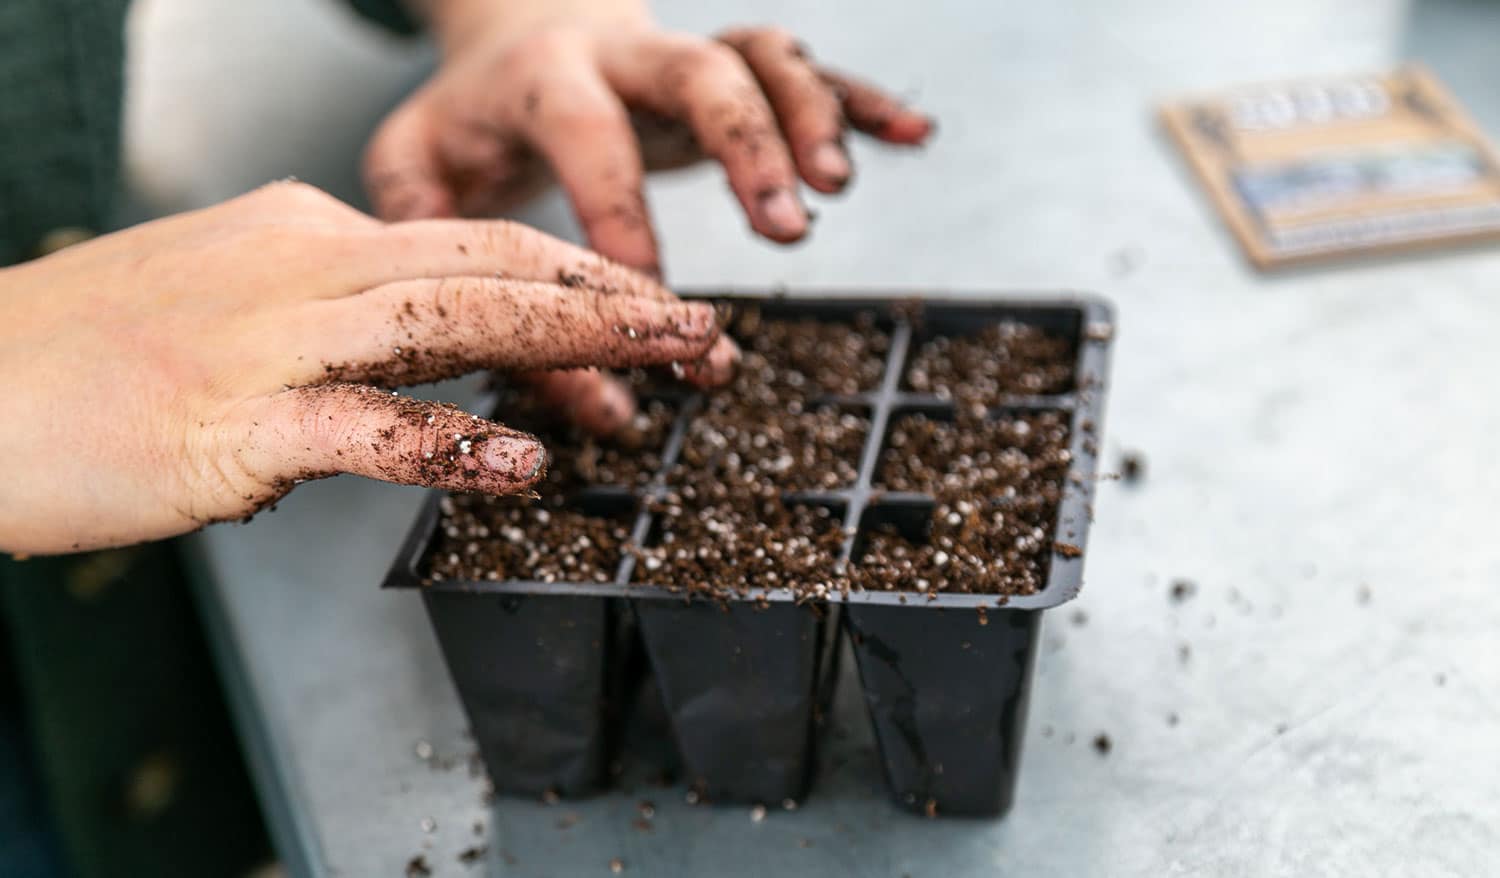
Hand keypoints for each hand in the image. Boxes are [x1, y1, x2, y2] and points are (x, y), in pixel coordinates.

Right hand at [0, 182, 720, 554]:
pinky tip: (524, 461)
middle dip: (613, 292)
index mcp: (306, 233)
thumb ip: (321, 322)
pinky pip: (365, 427)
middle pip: (491, 262)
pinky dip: (451, 440)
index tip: (649, 307)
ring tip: (671, 356)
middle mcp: (303, 265)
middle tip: (706, 327)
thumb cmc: (81, 358)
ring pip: (452, 318)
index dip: (578, 275)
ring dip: (576, 336)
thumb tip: (399, 376)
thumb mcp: (220, 301)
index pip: (473, 242)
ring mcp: (271, 339)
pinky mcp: (232, 420)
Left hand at [363, 3, 931, 431]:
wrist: (517, 28)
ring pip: (762, 58)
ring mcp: (684, 54)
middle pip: (698, 72)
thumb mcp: (418, 175)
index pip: (586, 135)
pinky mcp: (730, 66)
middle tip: (785, 230)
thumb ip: (461, 273)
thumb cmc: (472, 123)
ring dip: (810, 117)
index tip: (654, 297)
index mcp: (542, 79)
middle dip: (747, 147)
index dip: (622, 212)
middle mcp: (624, 54)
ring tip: (835, 189)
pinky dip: (860, 100)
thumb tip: (558, 390)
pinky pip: (806, 70)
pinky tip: (911, 136)